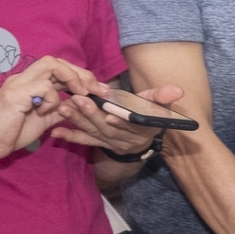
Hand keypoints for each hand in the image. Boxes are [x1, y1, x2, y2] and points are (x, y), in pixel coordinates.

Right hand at [0, 56, 88, 167]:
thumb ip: (59, 109)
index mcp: (29, 83)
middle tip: (97, 90)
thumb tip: (80, 105)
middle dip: (81, 73)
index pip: (58, 67)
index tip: (98, 90)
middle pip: (56, 61)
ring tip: (80, 96)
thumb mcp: (44, 119)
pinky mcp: (15, 95)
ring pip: (50, 65)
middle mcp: (23, 78)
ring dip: (72, 79)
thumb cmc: (12, 132)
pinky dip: (53, 98)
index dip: (80, 75)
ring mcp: (18, 84)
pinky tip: (47, 112)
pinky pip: (43, 87)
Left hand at [50, 83, 185, 158]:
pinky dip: (71, 137)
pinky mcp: (99, 142)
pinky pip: (85, 141)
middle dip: (92, 115)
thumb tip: (178, 90)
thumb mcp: (158, 106)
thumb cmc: (148, 116)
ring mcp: (110, 142)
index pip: (131, 125)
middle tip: (78, 100)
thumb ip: (163, 97)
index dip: (121, 121)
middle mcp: (125, 138)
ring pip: (94, 133)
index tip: (109, 111)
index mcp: (141, 128)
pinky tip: (56, 133)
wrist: (141, 138)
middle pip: (107, 128)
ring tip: (65, 108)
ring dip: (78, 121)